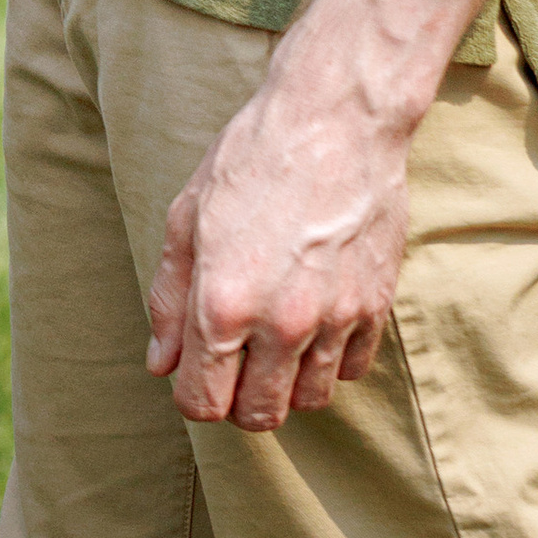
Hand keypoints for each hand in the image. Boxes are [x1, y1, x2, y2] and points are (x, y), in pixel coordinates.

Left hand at [145, 65, 410, 431]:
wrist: (334, 122)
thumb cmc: (250, 160)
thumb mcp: (186, 220)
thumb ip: (170, 300)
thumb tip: (161, 364)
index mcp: (222, 305)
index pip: (204, 402)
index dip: (194, 395)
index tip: (198, 372)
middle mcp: (280, 324)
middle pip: (259, 415)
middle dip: (239, 400)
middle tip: (235, 361)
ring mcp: (334, 320)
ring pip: (308, 400)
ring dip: (286, 381)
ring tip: (274, 336)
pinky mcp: (376, 307)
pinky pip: (351, 369)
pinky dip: (330, 358)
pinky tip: (314, 318)